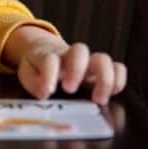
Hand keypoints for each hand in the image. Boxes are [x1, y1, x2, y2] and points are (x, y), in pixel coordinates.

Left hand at [4, 25, 126, 103]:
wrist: (45, 49)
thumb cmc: (38, 65)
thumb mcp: (28, 73)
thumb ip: (34, 83)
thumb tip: (45, 92)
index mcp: (49, 55)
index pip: (50, 59)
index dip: (49, 74)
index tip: (49, 90)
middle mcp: (71, 55)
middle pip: (80, 51)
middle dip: (77, 69)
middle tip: (70, 89)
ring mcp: (88, 61)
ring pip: (103, 58)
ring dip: (104, 78)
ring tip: (98, 99)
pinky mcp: (101, 69)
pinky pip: (118, 68)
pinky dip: (119, 80)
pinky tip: (111, 93)